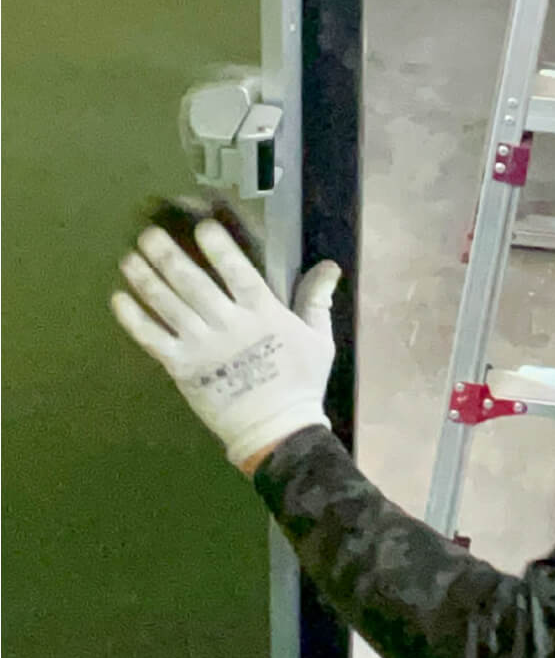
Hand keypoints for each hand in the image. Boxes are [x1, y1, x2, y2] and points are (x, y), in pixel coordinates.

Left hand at [111, 220, 339, 468]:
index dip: (220, 248)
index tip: (203, 227)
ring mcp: (201, 346)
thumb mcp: (319, 339)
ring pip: (168, 305)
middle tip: (149, 234)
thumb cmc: (301, 382)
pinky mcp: (181, 367)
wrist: (276, 429)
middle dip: (169, 255)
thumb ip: (317, 300)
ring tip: (131, 258)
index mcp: (264, 314)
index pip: (238, 272)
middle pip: (193, 282)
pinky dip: (134, 318)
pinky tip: (120, 299)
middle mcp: (228, 324)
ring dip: (146, 278)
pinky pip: (152, 338)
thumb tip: (330, 266)